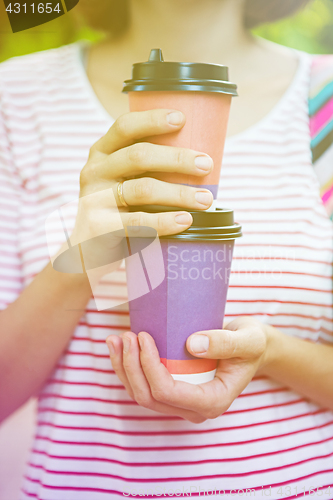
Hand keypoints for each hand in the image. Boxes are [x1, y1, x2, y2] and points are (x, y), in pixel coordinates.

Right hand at [72, 109, 213, 243]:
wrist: (87, 252)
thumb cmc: (117, 211)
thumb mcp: (123, 182)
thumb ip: (146, 169)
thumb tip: (199, 159)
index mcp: (102, 153)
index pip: (125, 127)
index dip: (152, 120)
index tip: (182, 119)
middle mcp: (95, 171)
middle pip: (139, 156)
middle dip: (177, 158)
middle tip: (206, 165)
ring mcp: (94, 199)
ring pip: (143, 189)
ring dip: (179, 193)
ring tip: (205, 200)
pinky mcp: (99, 226)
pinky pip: (138, 222)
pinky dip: (165, 221)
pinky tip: (185, 220)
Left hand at [106, 317, 274, 423]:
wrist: (251, 348)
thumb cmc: (252, 343)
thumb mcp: (248, 339)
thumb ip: (226, 343)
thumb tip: (192, 345)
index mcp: (212, 402)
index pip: (168, 392)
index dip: (149, 366)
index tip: (144, 336)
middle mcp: (194, 409)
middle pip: (149, 397)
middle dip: (131, 367)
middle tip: (126, 335)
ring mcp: (181, 403)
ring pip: (141, 394)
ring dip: (123, 368)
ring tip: (115, 339)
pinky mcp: (173, 392)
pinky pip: (143, 386)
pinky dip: (128, 368)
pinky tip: (120, 347)